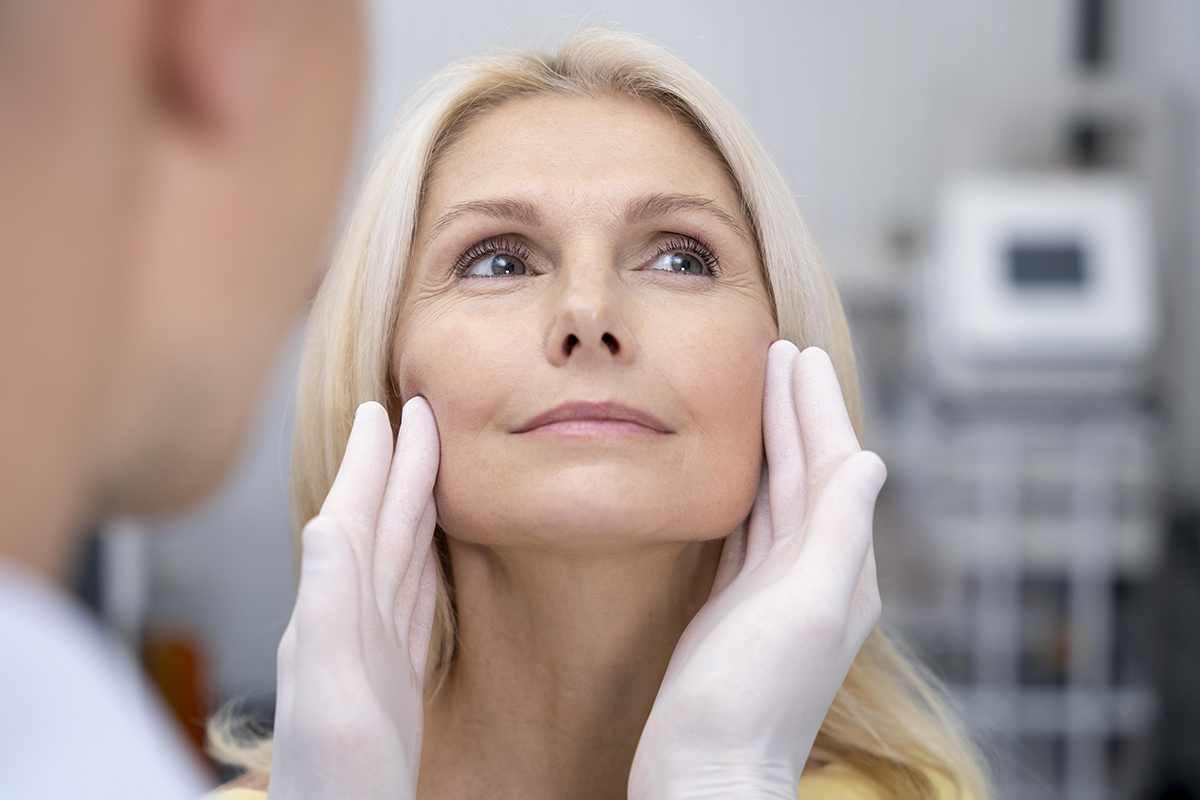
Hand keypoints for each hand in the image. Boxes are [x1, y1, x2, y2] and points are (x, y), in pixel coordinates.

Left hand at [268, 398, 439, 799]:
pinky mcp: (391, 682)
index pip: (352, 522)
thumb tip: (326, 521)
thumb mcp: (333, 697)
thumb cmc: (339, 787)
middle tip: (418, 414)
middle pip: (378, 529)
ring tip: (425, 466)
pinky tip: (425, 556)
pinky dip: (420, 567)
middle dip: (395, 470)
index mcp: (331, 620)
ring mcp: (368, 654)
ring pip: (394, 560)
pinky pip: (410, 603)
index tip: (387, 410)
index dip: (371, 466)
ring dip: (407, 507)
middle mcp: (345, 626)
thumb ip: (328, 609)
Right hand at [629, 342, 886, 799]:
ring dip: (770, 441)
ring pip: (776, 495)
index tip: (797, 356)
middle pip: (805, 472)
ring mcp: (773, 589)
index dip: (816, 409)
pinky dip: (745, 489)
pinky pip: (746, 528)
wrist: (705, 770)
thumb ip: (839, 531)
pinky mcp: (735, 605)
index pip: (833, 467)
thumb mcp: (806, 606)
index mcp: (840, 568)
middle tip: (778, 353)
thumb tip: (868, 459)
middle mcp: (813, 573)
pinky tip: (735, 473)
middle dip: (794, 411)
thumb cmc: (751, 697)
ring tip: (757, 393)